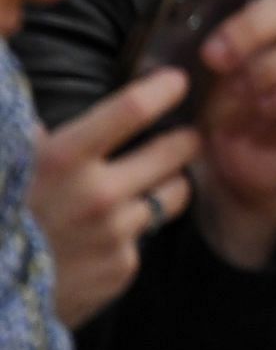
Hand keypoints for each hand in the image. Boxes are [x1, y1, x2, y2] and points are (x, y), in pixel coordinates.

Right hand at [27, 69, 198, 326]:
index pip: (132, 109)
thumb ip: (27, 134)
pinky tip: (105, 233)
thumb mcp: (9, 167)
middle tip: (181, 136)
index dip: (162, 89)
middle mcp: (96, 196)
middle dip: (184, 138)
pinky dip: (134, 229)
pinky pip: (146, 235)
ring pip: (175, 192)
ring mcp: (113, 235)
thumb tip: (37, 102)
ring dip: (167, 184)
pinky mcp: (121, 269)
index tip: (177, 80)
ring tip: (147, 182)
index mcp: (61, 160)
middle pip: (178, 149)